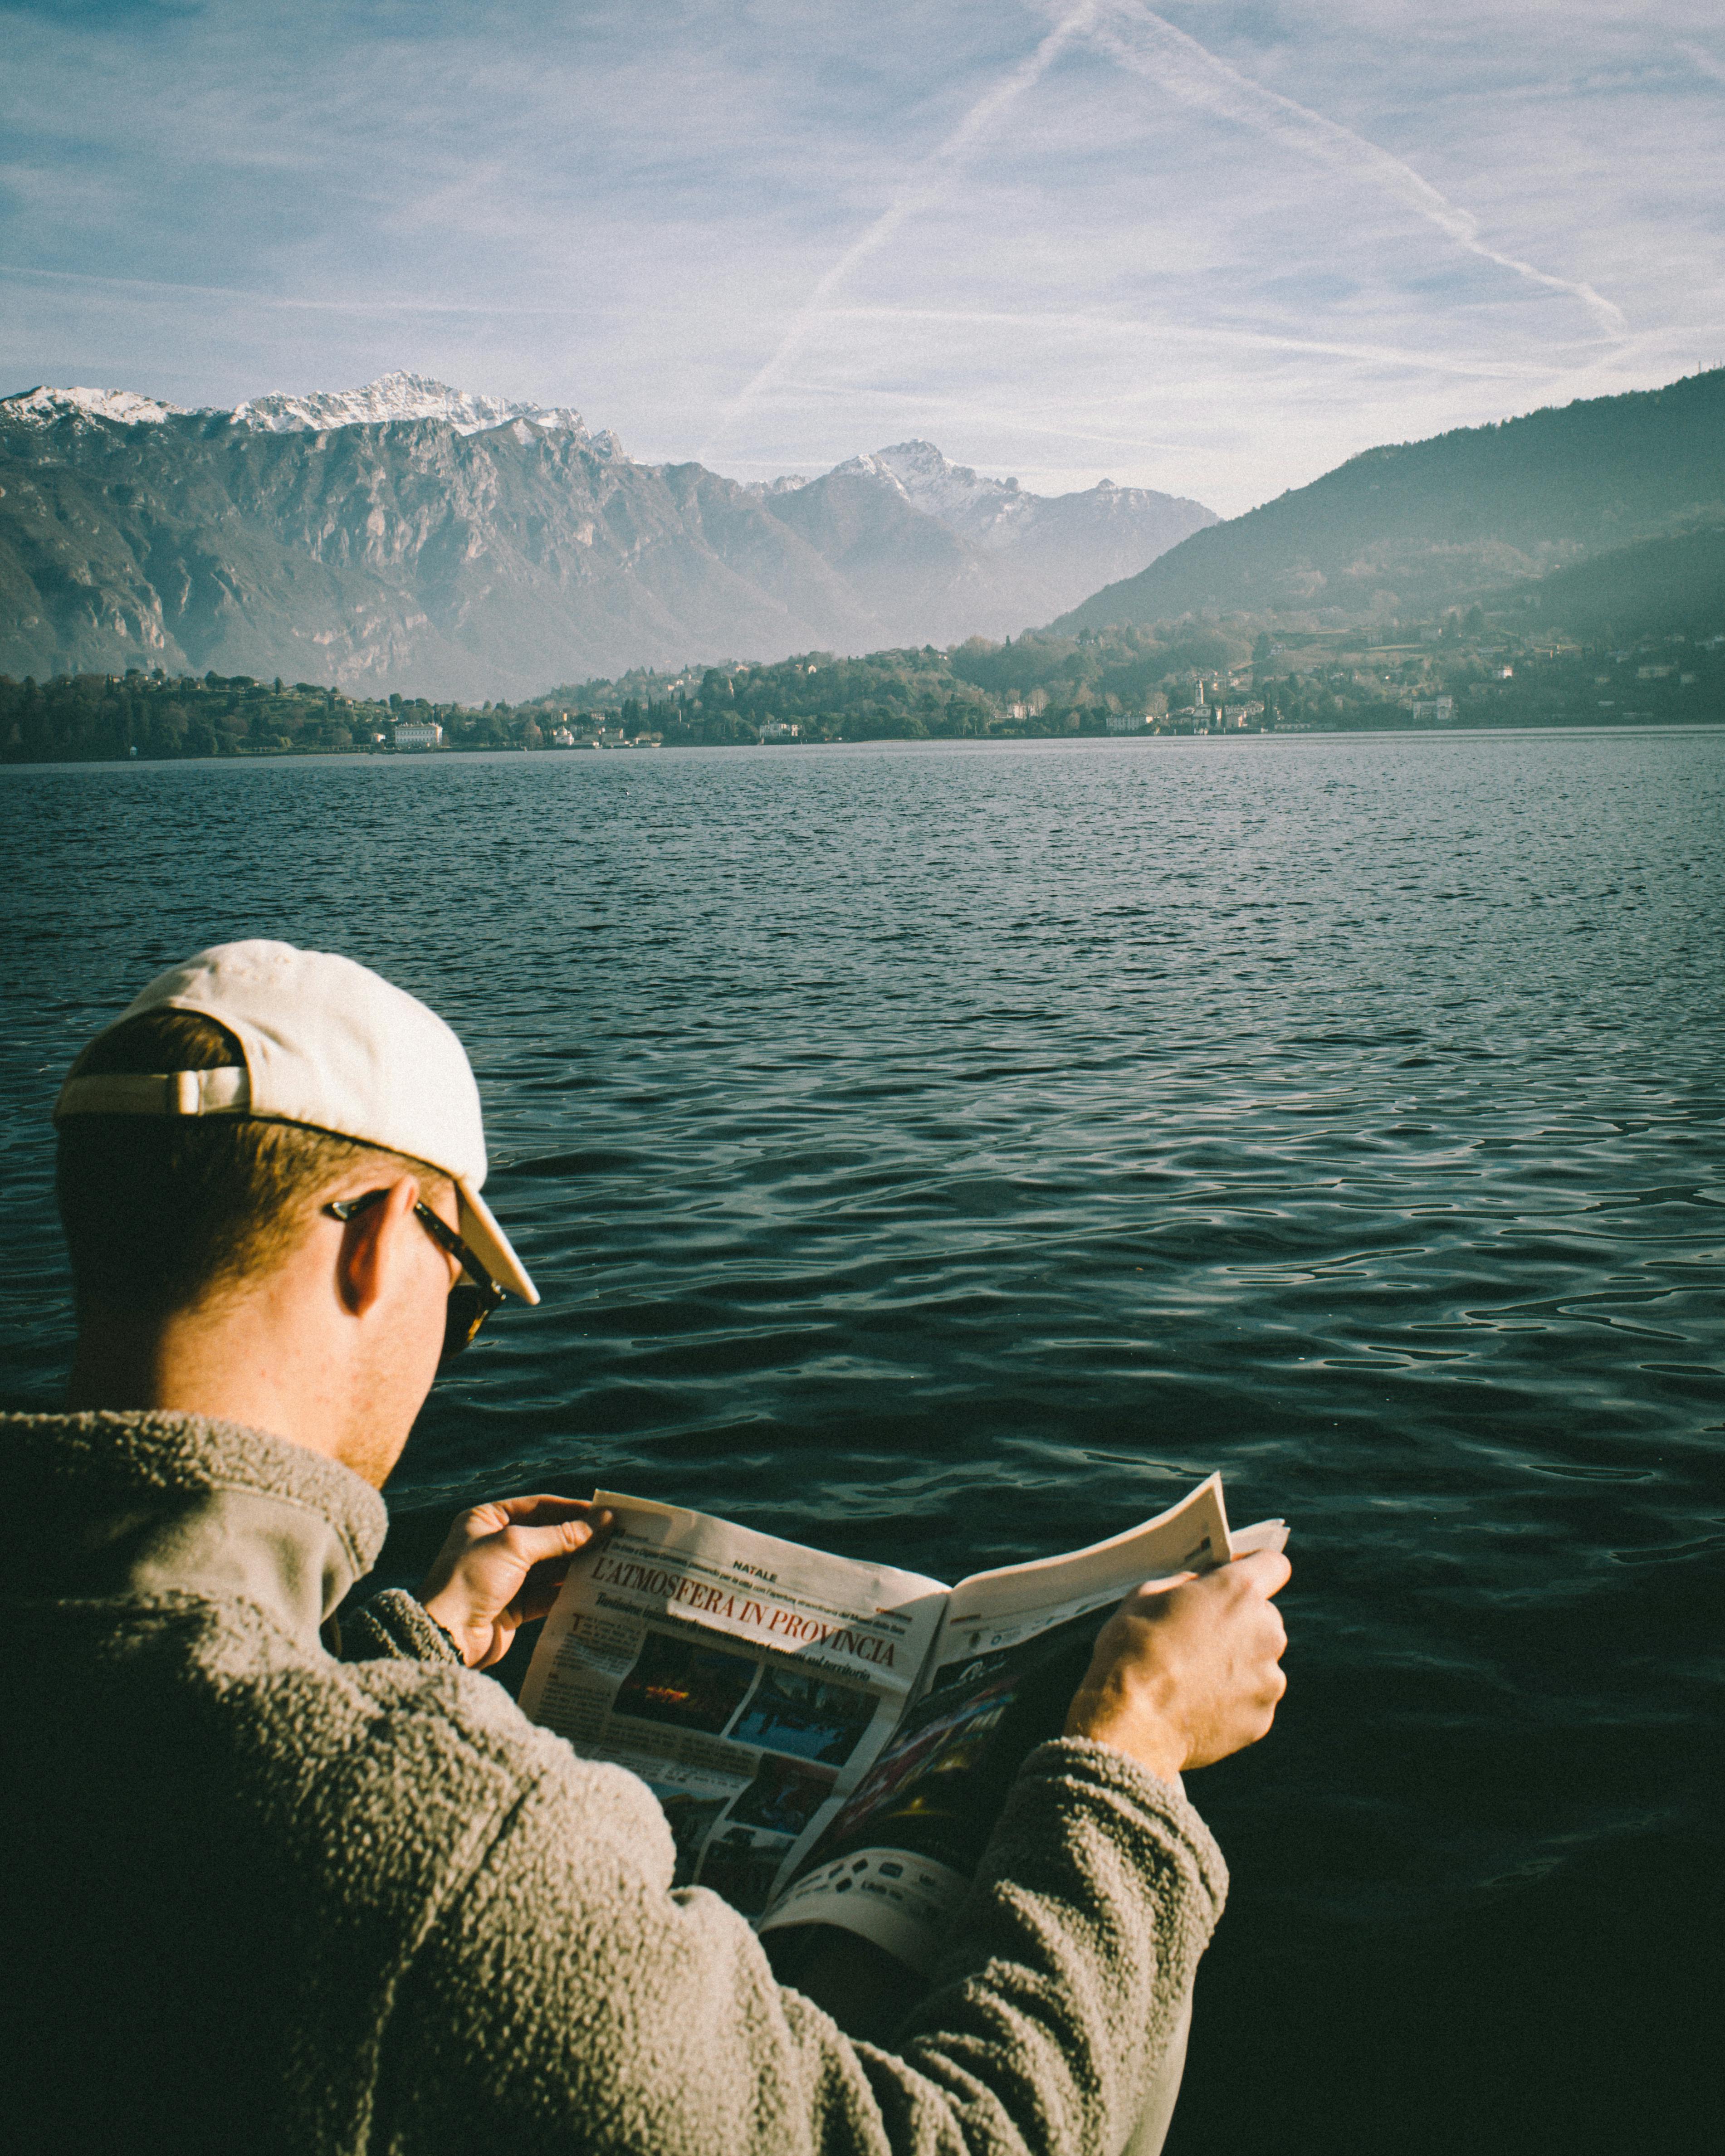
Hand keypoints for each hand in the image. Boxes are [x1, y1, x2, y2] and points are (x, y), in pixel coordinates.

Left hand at [418, 1495, 609, 1668]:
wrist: (445, 1636)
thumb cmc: (472, 1579)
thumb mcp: (517, 1546)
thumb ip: (562, 1535)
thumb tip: (605, 1521)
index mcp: (487, 1520)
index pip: (539, 1507)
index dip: (573, 1510)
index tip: (608, 1514)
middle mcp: (495, 1545)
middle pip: (548, 1537)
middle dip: (580, 1539)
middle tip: (618, 1540)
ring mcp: (504, 1578)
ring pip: (550, 1567)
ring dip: (578, 1566)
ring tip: (612, 1564)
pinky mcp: (512, 1607)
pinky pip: (547, 1594)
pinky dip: (567, 1592)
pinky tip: (592, 1590)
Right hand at [1063, 1548, 1290, 1783]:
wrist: (1131, 1722)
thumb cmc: (1132, 1651)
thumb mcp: (1146, 1595)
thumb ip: (1185, 1584)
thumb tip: (1200, 1586)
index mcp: (1239, 1591)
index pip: (1272, 1564)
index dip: (1252, 1567)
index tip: (1231, 1577)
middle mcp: (1266, 1631)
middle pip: (1264, 1615)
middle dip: (1238, 1620)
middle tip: (1199, 1635)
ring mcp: (1269, 1677)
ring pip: (1260, 1659)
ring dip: (1237, 1662)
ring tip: (1194, 1678)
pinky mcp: (1263, 1715)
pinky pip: (1253, 1698)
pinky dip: (1232, 1699)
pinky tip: (1198, 1704)